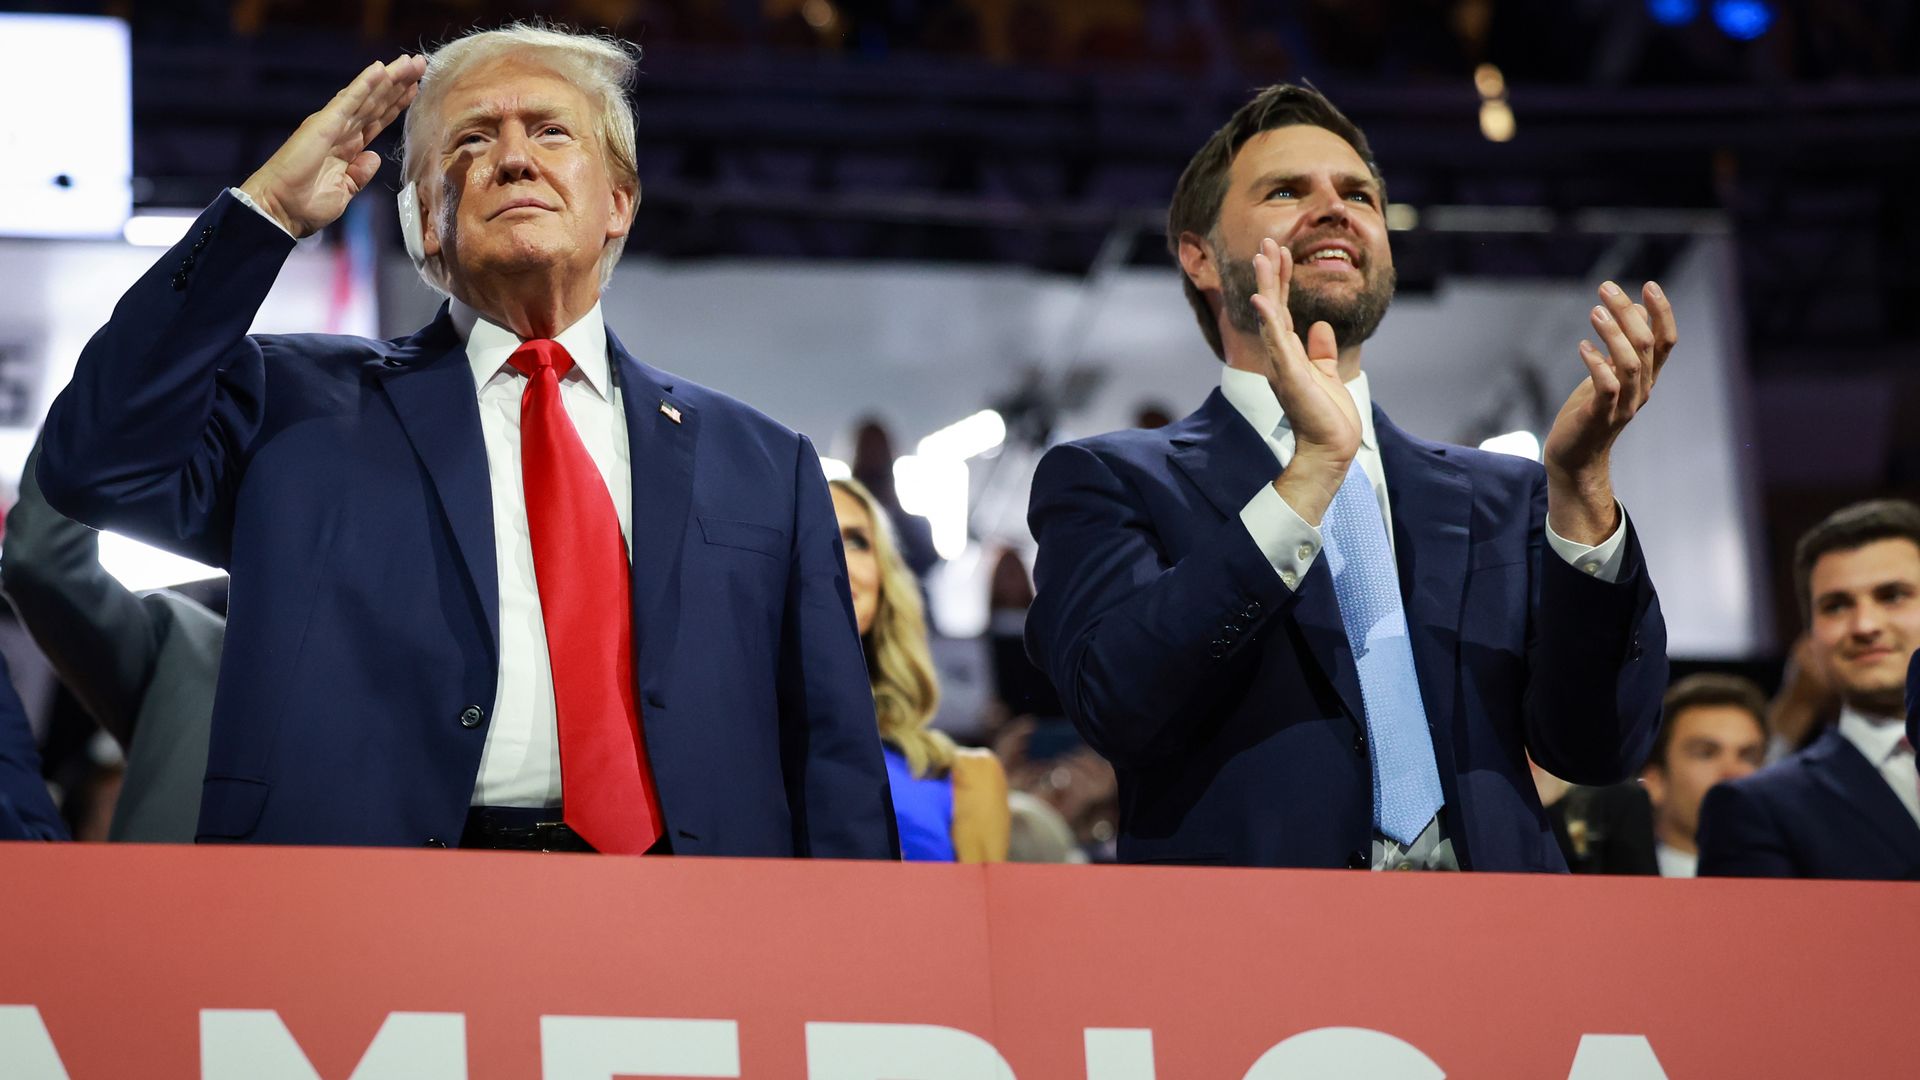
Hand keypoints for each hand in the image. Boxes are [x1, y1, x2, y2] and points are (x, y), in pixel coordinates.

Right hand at [239, 54, 426, 237]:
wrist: (279, 211)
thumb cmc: (305, 206)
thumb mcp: (344, 191)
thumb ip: (359, 174)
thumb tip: (373, 158)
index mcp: (347, 148)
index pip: (377, 119)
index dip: (396, 103)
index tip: (416, 88)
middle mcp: (341, 131)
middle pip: (376, 102)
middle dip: (399, 83)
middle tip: (420, 63)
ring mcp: (332, 125)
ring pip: (367, 96)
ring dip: (390, 78)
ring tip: (412, 61)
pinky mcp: (324, 124)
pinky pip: (349, 100)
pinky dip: (365, 84)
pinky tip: (381, 69)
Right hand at [1248, 238, 1360, 522]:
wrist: (1333, 448)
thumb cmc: (1329, 417)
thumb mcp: (1328, 375)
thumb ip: (1322, 351)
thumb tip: (1322, 327)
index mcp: (1291, 354)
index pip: (1284, 309)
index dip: (1282, 280)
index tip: (1280, 252)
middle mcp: (1282, 356)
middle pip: (1275, 306)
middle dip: (1272, 274)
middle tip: (1267, 243)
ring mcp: (1283, 364)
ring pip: (1272, 317)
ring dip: (1268, 286)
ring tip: (1264, 257)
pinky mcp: (1289, 375)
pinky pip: (1277, 342)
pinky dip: (1269, 320)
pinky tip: (1263, 299)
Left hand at [1541, 280, 1676, 541]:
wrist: (1574, 457)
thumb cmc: (1590, 411)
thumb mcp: (1609, 374)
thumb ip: (1624, 346)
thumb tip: (1635, 308)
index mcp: (1646, 378)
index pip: (1666, 340)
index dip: (1662, 312)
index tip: (1649, 284)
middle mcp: (1641, 390)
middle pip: (1646, 344)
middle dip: (1628, 312)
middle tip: (1605, 288)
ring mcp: (1623, 405)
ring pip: (1630, 363)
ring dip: (1613, 334)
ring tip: (1595, 310)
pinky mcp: (1600, 416)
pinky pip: (1606, 387)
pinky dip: (1597, 364)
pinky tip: (1582, 346)